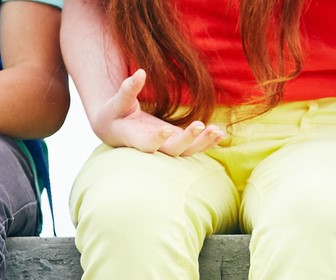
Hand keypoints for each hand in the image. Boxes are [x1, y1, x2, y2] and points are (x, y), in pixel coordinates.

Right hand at [88, 69, 225, 154]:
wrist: (117, 130)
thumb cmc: (114, 114)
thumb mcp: (117, 101)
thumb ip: (128, 88)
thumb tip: (141, 72)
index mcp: (134, 138)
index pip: (145, 144)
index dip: (156, 140)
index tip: (166, 130)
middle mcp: (153, 146)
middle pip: (172, 150)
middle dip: (188, 140)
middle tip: (200, 125)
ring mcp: (166, 147)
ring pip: (186, 152)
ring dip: (203, 143)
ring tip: (217, 131)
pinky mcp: (176, 143)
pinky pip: (193, 147)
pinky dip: (207, 142)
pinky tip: (220, 133)